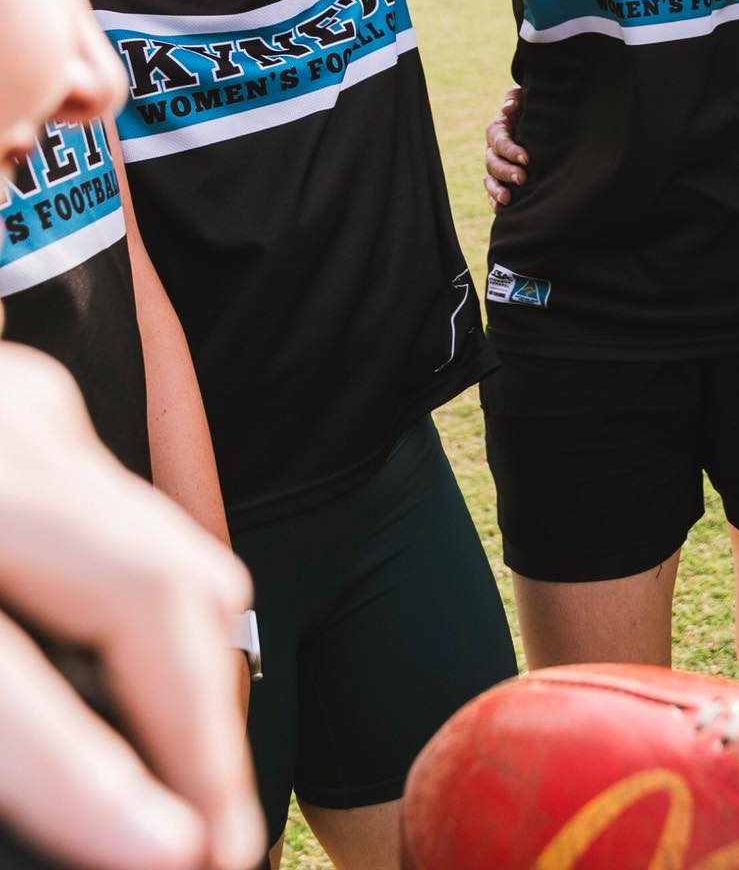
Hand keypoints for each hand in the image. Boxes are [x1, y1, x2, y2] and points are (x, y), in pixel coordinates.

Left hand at [0, 341, 264, 869]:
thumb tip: (86, 810)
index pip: (10, 696)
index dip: (94, 790)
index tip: (175, 857)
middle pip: (151, 594)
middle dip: (204, 729)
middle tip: (224, 843)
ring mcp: (24, 414)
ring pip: (168, 551)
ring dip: (197, 676)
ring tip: (201, 786)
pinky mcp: (45, 406)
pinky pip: (138, 525)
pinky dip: (161, 614)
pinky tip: (145, 692)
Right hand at [484, 85, 527, 212]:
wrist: (532, 124)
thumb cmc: (529, 110)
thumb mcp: (523, 100)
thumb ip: (515, 99)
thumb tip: (509, 106)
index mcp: (497, 130)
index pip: (500, 141)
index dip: (511, 150)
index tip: (526, 159)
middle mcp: (492, 150)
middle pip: (493, 163)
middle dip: (506, 172)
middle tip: (522, 178)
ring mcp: (494, 167)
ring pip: (489, 180)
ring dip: (497, 190)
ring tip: (508, 199)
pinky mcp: (499, 180)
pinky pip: (492, 193)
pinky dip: (495, 202)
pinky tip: (502, 211)